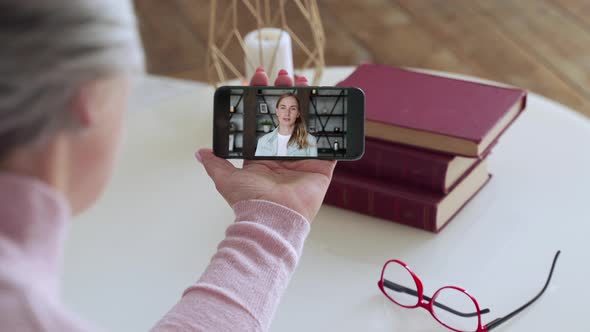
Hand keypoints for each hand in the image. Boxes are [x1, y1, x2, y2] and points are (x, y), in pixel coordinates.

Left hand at [197, 68, 335, 221]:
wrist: (273, 218)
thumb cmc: (249, 200)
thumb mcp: (226, 178)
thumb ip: (216, 163)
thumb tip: (200, 153)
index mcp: (263, 154)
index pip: (262, 120)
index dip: (261, 98)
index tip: (259, 79)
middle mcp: (283, 154)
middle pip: (286, 117)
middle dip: (285, 93)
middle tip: (284, 75)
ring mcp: (303, 159)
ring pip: (306, 123)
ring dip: (306, 102)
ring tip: (303, 81)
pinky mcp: (321, 167)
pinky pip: (329, 146)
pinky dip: (331, 129)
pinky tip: (329, 107)